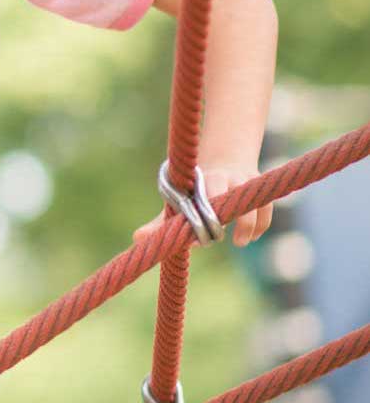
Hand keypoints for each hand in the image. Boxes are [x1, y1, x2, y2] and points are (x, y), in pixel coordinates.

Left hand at [133, 163, 272, 247]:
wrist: (224, 161)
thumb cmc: (195, 190)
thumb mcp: (178, 202)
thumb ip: (161, 222)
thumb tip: (137, 238)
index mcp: (205, 179)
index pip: (206, 196)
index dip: (203, 217)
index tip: (196, 238)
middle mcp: (229, 178)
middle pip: (232, 196)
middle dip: (226, 218)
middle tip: (219, 239)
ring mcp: (247, 182)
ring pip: (254, 201)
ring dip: (248, 223)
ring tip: (240, 242)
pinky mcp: (261, 189)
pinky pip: (266, 207)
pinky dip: (261, 224)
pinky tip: (250, 237)